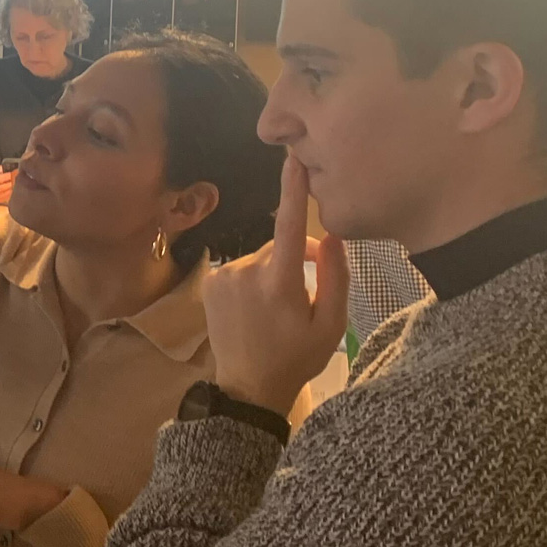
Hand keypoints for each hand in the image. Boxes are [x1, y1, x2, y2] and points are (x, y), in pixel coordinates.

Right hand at [0, 167, 15, 204]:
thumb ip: (1, 169)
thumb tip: (12, 170)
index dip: (7, 176)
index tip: (14, 172)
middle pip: (3, 187)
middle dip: (11, 182)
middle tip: (16, 178)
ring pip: (6, 193)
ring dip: (13, 187)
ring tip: (15, 182)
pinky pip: (7, 197)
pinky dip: (12, 192)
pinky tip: (13, 187)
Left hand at [202, 157, 347, 417]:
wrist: (247, 387)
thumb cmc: (296, 358)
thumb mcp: (331, 324)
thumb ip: (335, 276)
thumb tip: (331, 235)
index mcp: (279, 284)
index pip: (288, 227)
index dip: (292, 191)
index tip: (294, 159)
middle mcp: (246, 273)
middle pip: (279, 245)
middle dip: (296, 257)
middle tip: (307, 291)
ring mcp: (223, 277)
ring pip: (260, 257)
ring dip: (273, 270)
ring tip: (279, 307)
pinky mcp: (210, 283)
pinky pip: (241, 268)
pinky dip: (253, 278)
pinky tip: (257, 308)